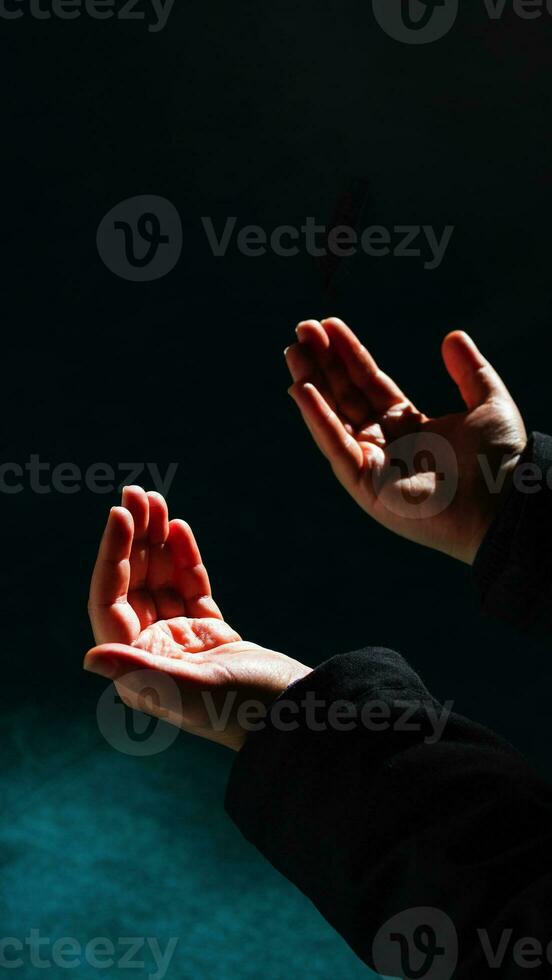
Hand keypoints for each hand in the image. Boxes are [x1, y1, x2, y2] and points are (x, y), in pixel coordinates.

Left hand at [86, 487, 309, 749]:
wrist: (297, 716)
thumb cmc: (244, 709)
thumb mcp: (191, 689)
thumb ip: (141, 672)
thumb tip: (89, 658)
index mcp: (138, 669)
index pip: (112, 601)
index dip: (112, 556)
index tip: (119, 515)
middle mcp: (152, 654)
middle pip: (133, 584)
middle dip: (133, 538)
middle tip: (136, 492)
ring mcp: (181, 642)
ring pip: (160, 580)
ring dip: (156, 540)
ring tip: (155, 499)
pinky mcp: (210, 635)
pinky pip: (190, 587)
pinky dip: (184, 557)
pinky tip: (179, 527)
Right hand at [285, 318, 526, 563]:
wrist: (504, 499)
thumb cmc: (501, 459)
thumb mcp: (488, 401)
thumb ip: (469, 370)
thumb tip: (452, 336)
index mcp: (410, 424)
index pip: (369, 382)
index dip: (349, 354)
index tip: (328, 325)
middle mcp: (386, 443)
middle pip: (345, 396)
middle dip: (323, 363)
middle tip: (302, 329)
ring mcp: (373, 465)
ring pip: (332, 418)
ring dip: (311, 384)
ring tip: (293, 351)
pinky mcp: (365, 486)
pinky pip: (335, 447)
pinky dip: (318, 419)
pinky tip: (302, 389)